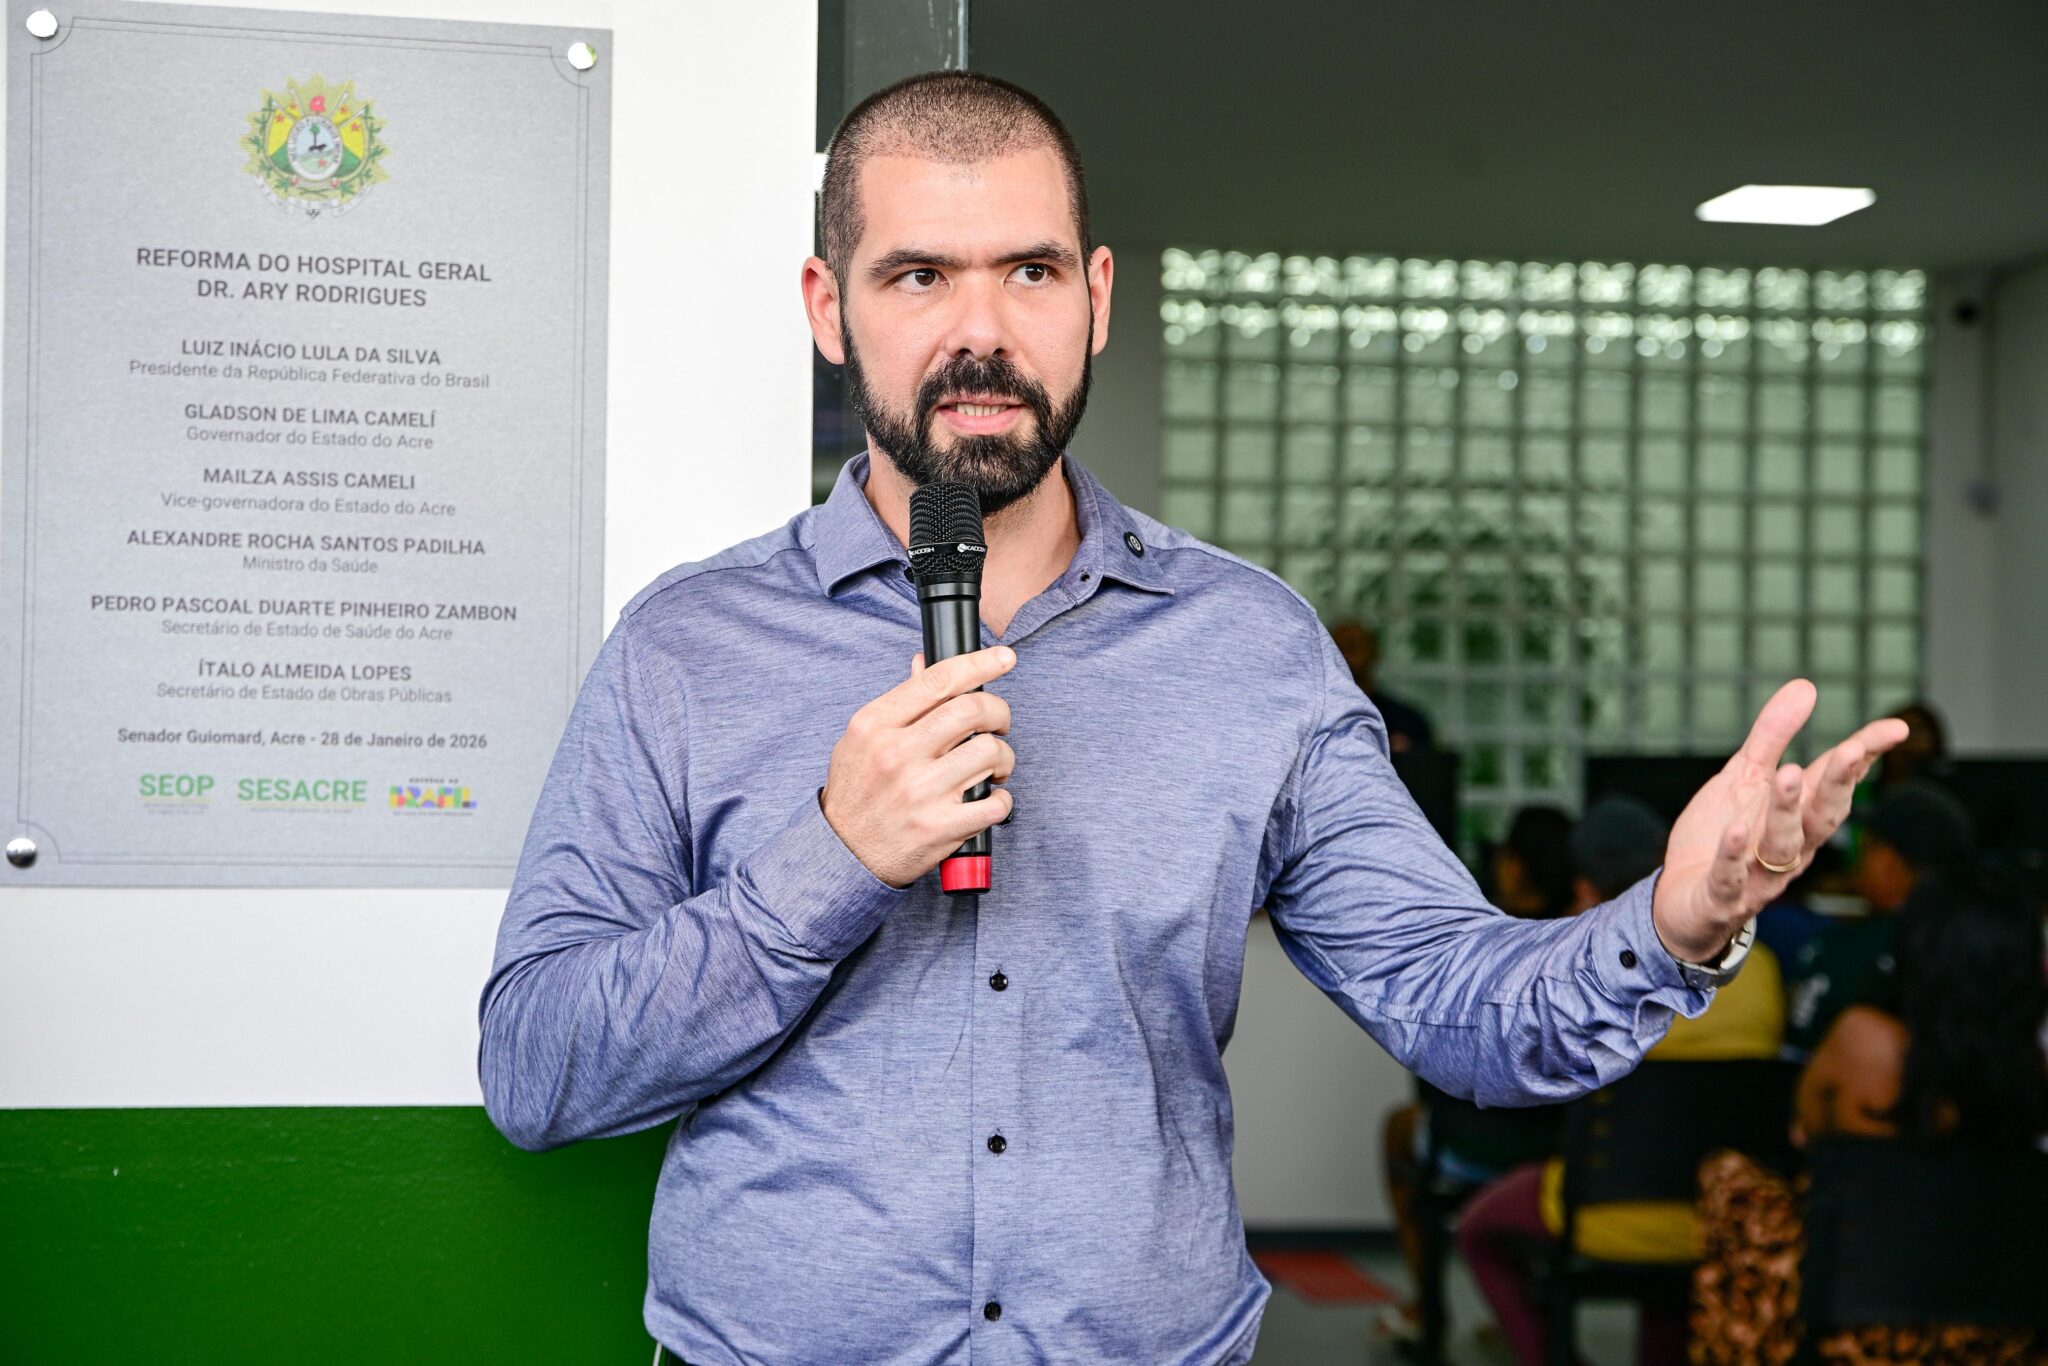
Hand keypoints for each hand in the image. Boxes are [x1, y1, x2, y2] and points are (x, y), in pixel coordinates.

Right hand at [822, 646, 1016, 887]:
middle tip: (998, 723)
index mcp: (876, 725)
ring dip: (1003, 758)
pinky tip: (990, 798)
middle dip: (999, 712)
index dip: (980, 663)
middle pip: (973, 710)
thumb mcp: (862, 739)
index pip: (939, 680)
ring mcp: (920, 792)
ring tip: (992, 767)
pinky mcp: (940, 827)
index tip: (1004, 658)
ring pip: (992, 752)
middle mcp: (897, 755)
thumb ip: (898, 704)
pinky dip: (1002, 798)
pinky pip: (996, 802)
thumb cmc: (857, 791)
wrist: (843, 854)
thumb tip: (924, 664)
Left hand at [1650, 679, 1909, 962]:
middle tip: (1849, 751)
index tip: (1895, 728)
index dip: (1864, 756)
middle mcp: (1790, 846)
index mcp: (1798, 814)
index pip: (1836, 782)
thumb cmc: (1723, 833)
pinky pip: (1731, 877)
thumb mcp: (1744, 777)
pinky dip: (1734, 855)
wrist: (1684, 900)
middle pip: (1822, 816)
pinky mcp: (1722, 895)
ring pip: (1783, 845)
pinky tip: (1736, 831)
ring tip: (1786, 775)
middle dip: (1836, 784)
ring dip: (1786, 811)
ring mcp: (1759, 874)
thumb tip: (1806, 685)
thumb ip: (1772, 736)